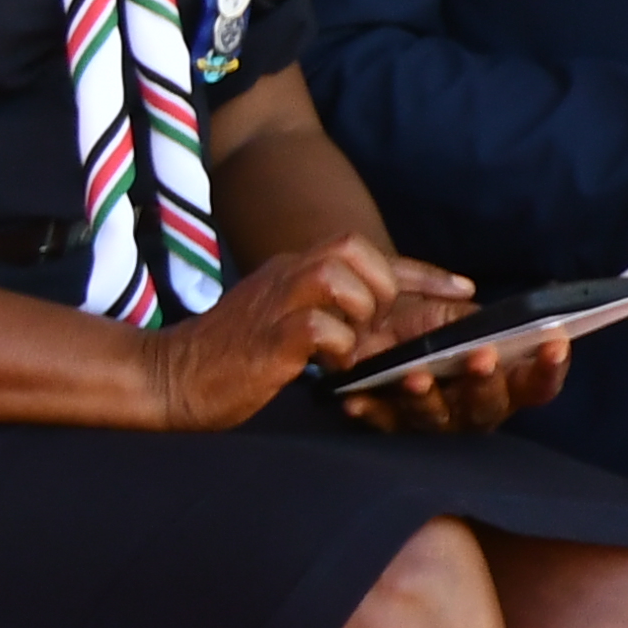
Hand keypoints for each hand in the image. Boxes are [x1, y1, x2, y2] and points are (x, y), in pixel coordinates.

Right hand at [147, 237, 424, 433]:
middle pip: (353, 247)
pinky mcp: (268, 338)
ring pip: (341, 276)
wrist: (164, 380)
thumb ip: (318, 317)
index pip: (365, 253)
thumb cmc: (223, 362)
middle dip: (384, 286)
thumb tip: (373, 332)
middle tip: (377, 327)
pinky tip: (328, 367)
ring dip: (360, 312)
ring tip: (350, 346)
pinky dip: (337, 346)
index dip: (420, 272)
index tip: (463, 289)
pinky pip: (321, 325)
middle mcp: (283, 275)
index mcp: (288, 271)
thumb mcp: (277, 327)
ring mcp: (274, 303)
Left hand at [323, 256, 570, 439]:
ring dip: (426, 398)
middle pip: (489, 406)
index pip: (538, 384)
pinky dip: (371, 409)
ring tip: (415, 376)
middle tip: (481, 356)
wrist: (374, 326)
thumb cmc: (426, 322)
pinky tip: (356, 400)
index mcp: (504, 381)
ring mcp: (436, 419)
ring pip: (437, 418)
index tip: (555, 343)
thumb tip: (492, 309)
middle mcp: (475, 407)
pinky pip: (383, 422)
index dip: (549, 368)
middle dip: (485, 382)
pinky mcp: (393, 422)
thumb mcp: (454, 314)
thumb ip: (477, 320)